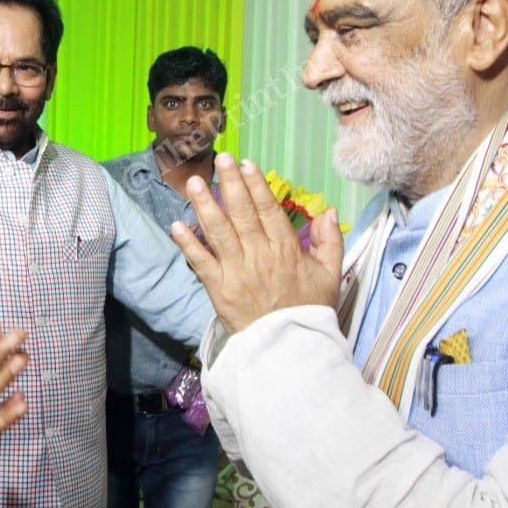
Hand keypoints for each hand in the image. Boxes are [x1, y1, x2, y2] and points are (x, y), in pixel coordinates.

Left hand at [170, 154, 342, 333]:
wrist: (288, 347)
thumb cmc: (308, 310)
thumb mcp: (330, 275)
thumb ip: (330, 241)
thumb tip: (327, 211)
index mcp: (285, 249)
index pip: (268, 209)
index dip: (256, 185)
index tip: (246, 164)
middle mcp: (259, 255)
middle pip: (241, 212)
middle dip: (229, 183)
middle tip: (220, 159)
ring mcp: (237, 271)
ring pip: (218, 231)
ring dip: (204, 205)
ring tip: (192, 182)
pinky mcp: (219, 289)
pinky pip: (200, 262)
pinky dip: (188, 243)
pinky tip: (176, 225)